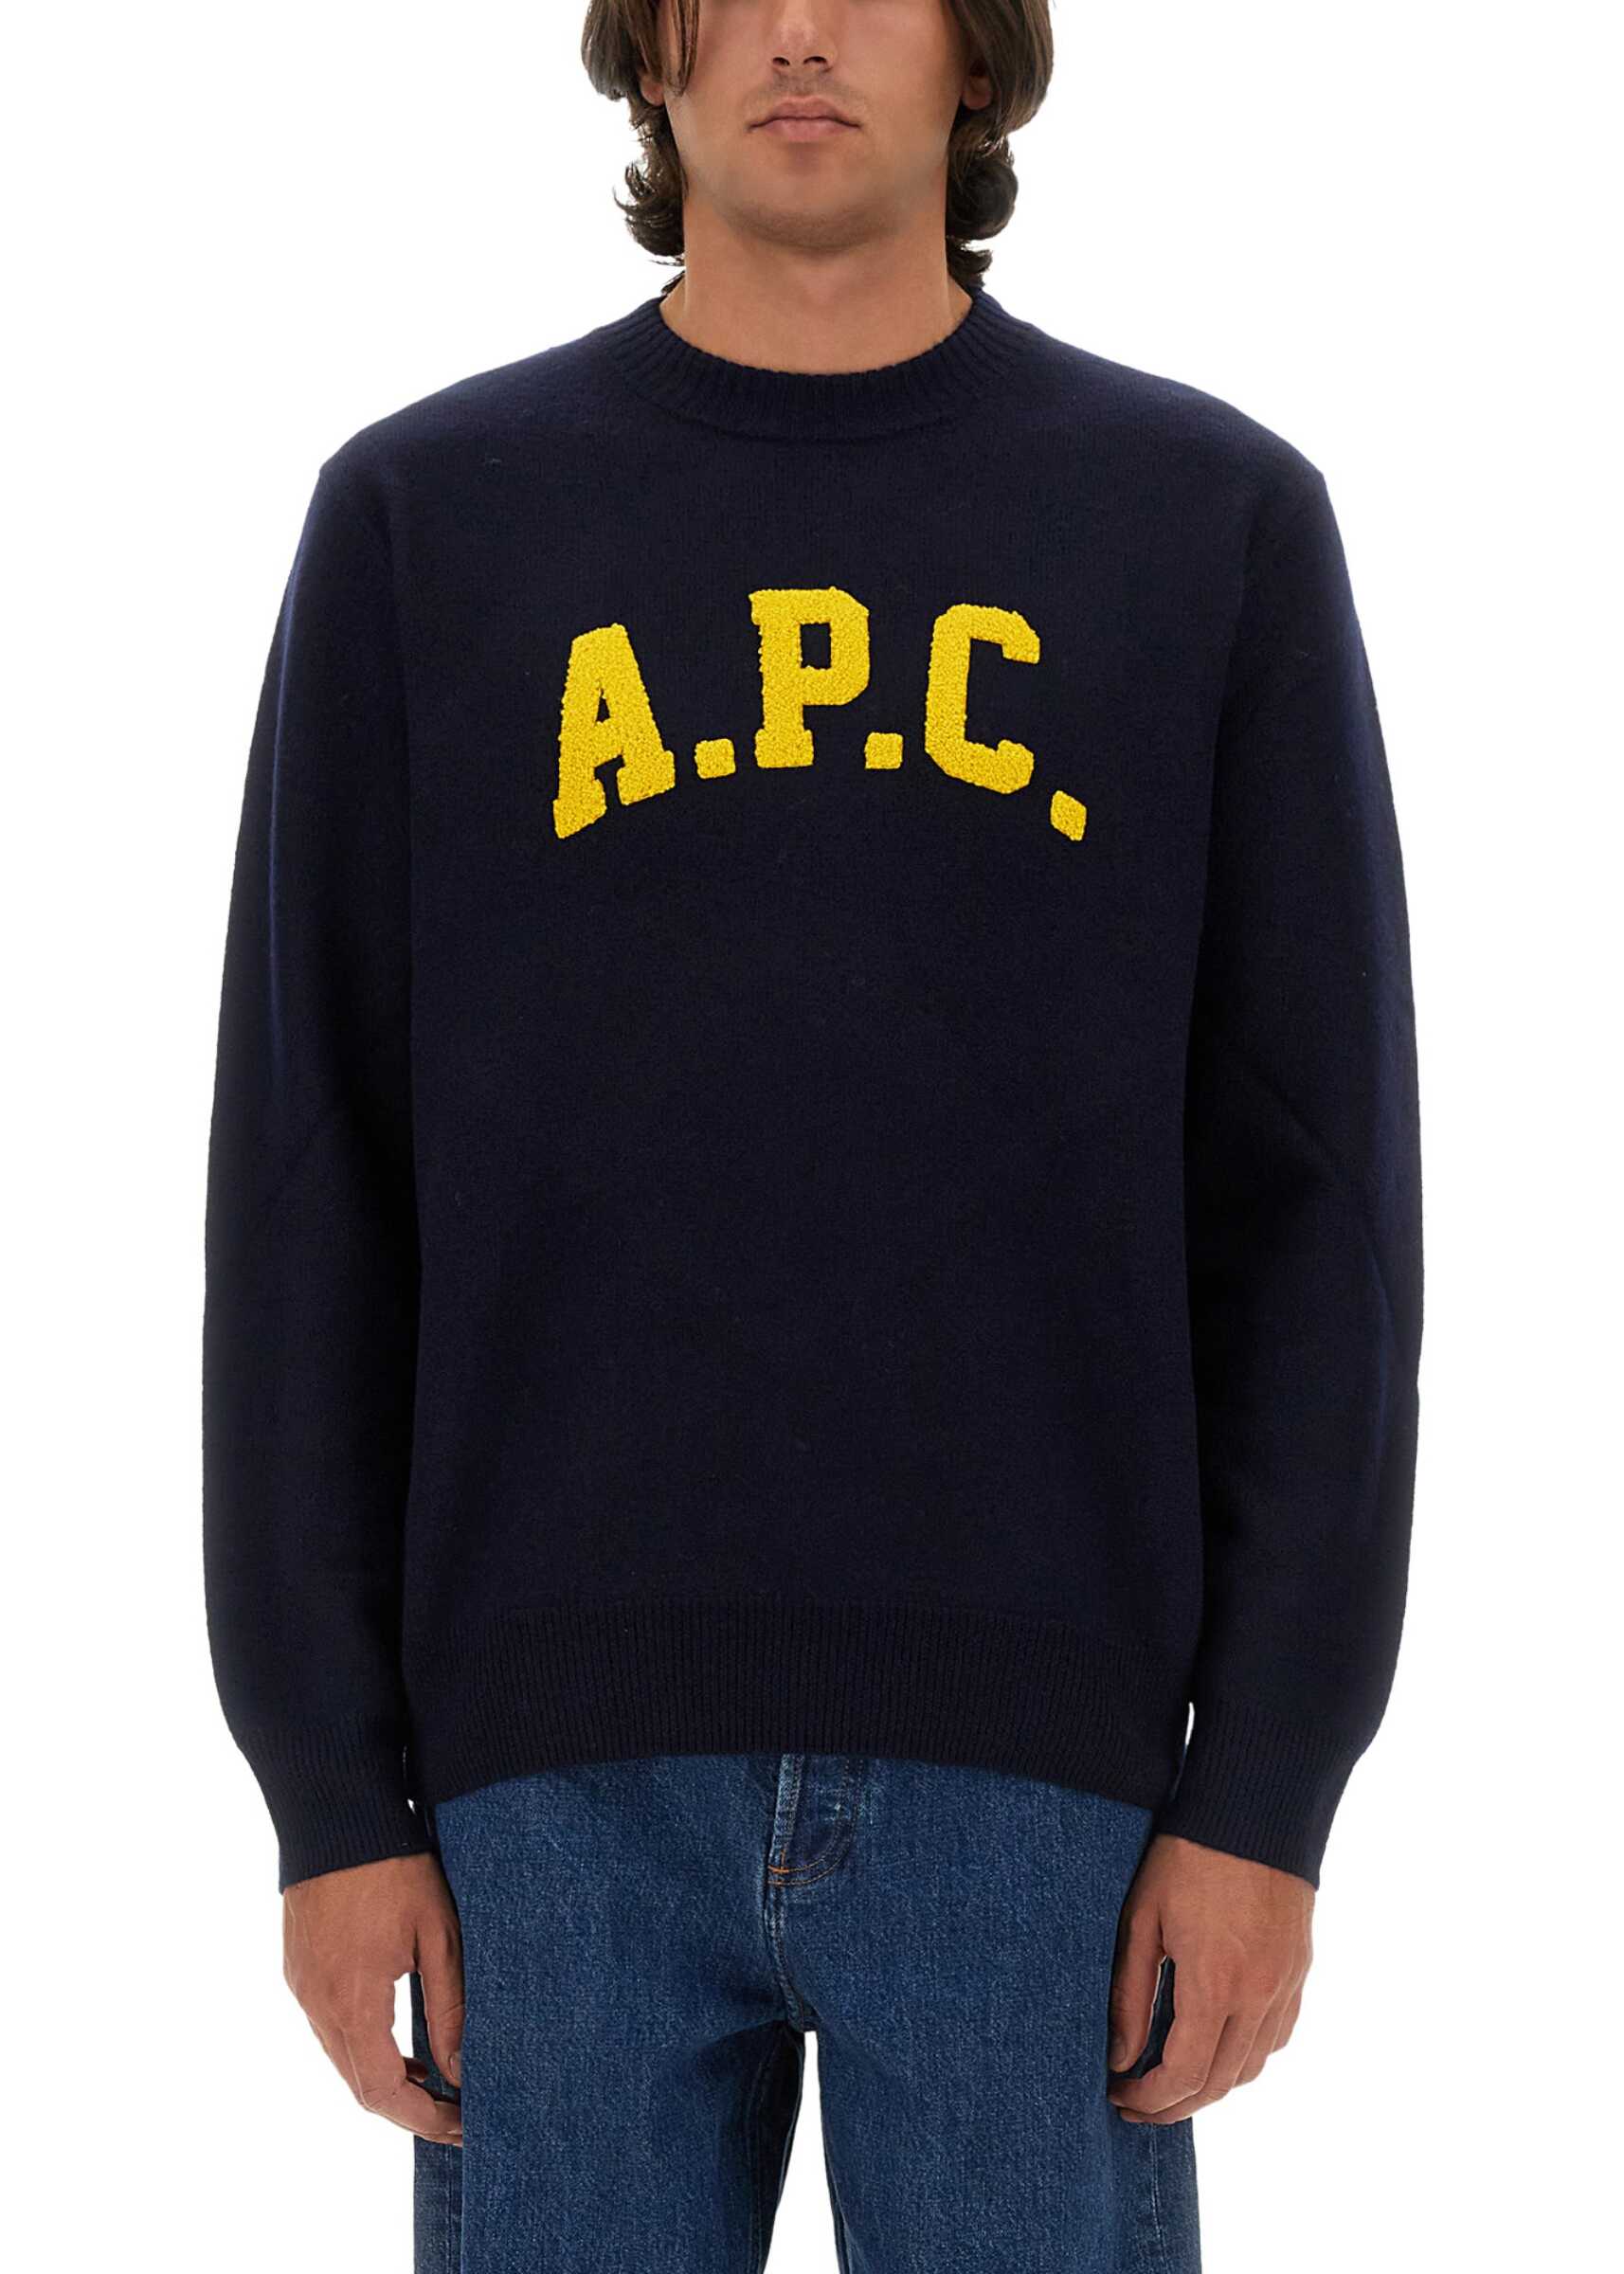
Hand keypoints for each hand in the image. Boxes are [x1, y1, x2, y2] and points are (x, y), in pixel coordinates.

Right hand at [282, 1851, 464, 2144]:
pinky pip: (327, 2027)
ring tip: (433, 2079)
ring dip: (383, 2077)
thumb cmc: (394, 1867)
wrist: (337, 1815)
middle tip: (454, 2111)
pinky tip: (395, 2037)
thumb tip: (461, 2069)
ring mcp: (301, 1986)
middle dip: (406, 2107)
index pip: (381, 2091)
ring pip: (341, 2058)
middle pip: (358, 2085)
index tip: (461, 2125)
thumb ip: (450, 2007)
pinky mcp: (297, 1968)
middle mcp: (317, 2003)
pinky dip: (361, 2045)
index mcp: (353, 2000)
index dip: (422, 2118)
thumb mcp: (439, 1934)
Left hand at [1106, 1833, 1311, 2123]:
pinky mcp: (1298, 1971)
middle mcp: (1257, 1996)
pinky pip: (1276, 2037)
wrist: (1253, 1811)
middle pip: (1220, 2082)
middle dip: (1175, 2103)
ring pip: (1252, 2066)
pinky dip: (1245, 2056)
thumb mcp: (1142, 1919)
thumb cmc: (1187, 1857)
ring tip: (1171, 2079)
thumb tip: (1121, 2056)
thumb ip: (1132, 1994)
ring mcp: (1285, 1985)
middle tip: (1138, 2102)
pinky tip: (1216, 2045)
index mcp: (1214, 1985)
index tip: (1120, 2095)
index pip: (1184, 2074)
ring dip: (1211, 2085)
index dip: (1150, 2098)